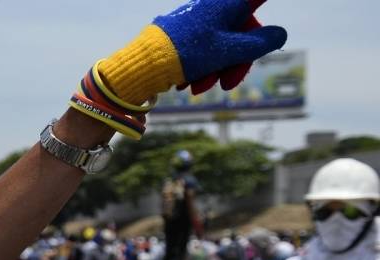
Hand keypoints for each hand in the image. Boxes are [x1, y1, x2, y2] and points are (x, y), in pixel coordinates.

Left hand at [102, 0, 286, 103]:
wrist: (143, 64)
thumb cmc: (189, 52)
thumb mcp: (230, 50)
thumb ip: (259, 43)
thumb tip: (280, 34)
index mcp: (228, 3)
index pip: (256, 1)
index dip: (258, 23)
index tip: (264, 36)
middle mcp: (212, 7)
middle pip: (238, 33)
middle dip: (234, 63)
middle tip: (227, 86)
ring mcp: (195, 21)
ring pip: (217, 46)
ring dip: (213, 71)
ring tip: (197, 88)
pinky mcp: (180, 35)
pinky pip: (198, 50)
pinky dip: (197, 68)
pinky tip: (185, 84)